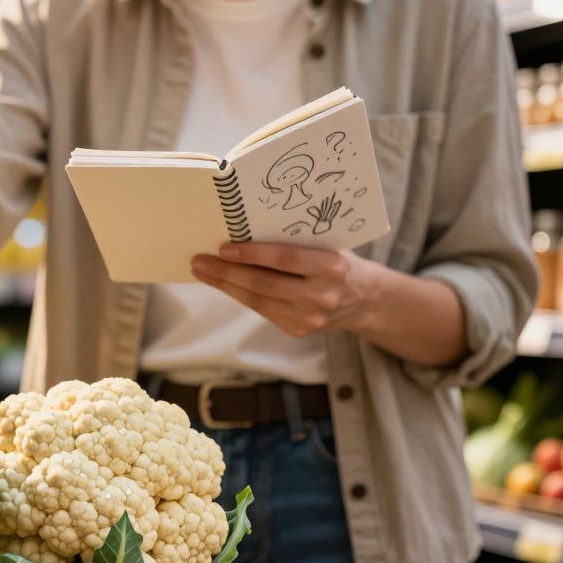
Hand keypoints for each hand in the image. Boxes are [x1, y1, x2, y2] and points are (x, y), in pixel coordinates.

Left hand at [190, 242, 382, 337]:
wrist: (363, 298)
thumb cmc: (336, 261)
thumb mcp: (326, 245)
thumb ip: (294, 242)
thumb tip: (241, 232)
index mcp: (332, 268)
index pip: (285, 259)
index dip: (252, 254)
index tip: (223, 247)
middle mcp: (322, 296)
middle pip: (264, 284)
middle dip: (227, 272)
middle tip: (199, 260)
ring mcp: (310, 318)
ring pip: (258, 300)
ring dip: (225, 285)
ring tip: (202, 271)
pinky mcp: (299, 330)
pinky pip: (262, 310)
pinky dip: (240, 295)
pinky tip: (223, 283)